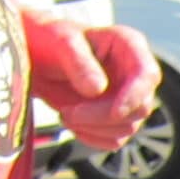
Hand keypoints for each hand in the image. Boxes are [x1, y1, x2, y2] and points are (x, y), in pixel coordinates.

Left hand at [24, 15, 159, 150]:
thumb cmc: (46, 39)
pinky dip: (92, 137)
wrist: (32, 57)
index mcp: (128, 45)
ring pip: (127, 127)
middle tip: (67, 113)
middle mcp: (134, 72)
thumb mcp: (59, 42)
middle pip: (139, 108)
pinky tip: (72, 123)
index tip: (114, 112)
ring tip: (65, 114)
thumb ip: (79, 62)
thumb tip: (98, 90)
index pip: (147, 75)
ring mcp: (127, 97)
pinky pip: (114, 140)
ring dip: (94, 128)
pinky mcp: (115, 117)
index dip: (135, 96)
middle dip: (104, 116)